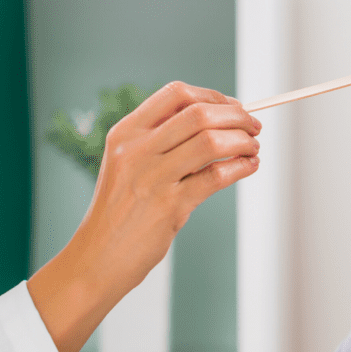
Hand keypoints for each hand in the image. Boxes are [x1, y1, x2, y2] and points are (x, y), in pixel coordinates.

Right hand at [83, 83, 260, 299]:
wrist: (97, 256)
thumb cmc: (119, 211)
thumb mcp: (126, 165)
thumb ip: (160, 142)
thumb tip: (215, 122)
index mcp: (125, 133)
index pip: (175, 95)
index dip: (212, 96)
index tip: (232, 108)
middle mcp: (137, 151)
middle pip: (198, 114)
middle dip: (236, 116)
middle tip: (253, 126)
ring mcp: (153, 178)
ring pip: (210, 142)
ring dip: (242, 141)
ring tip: (253, 147)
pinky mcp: (169, 207)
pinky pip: (215, 176)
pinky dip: (240, 167)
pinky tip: (248, 166)